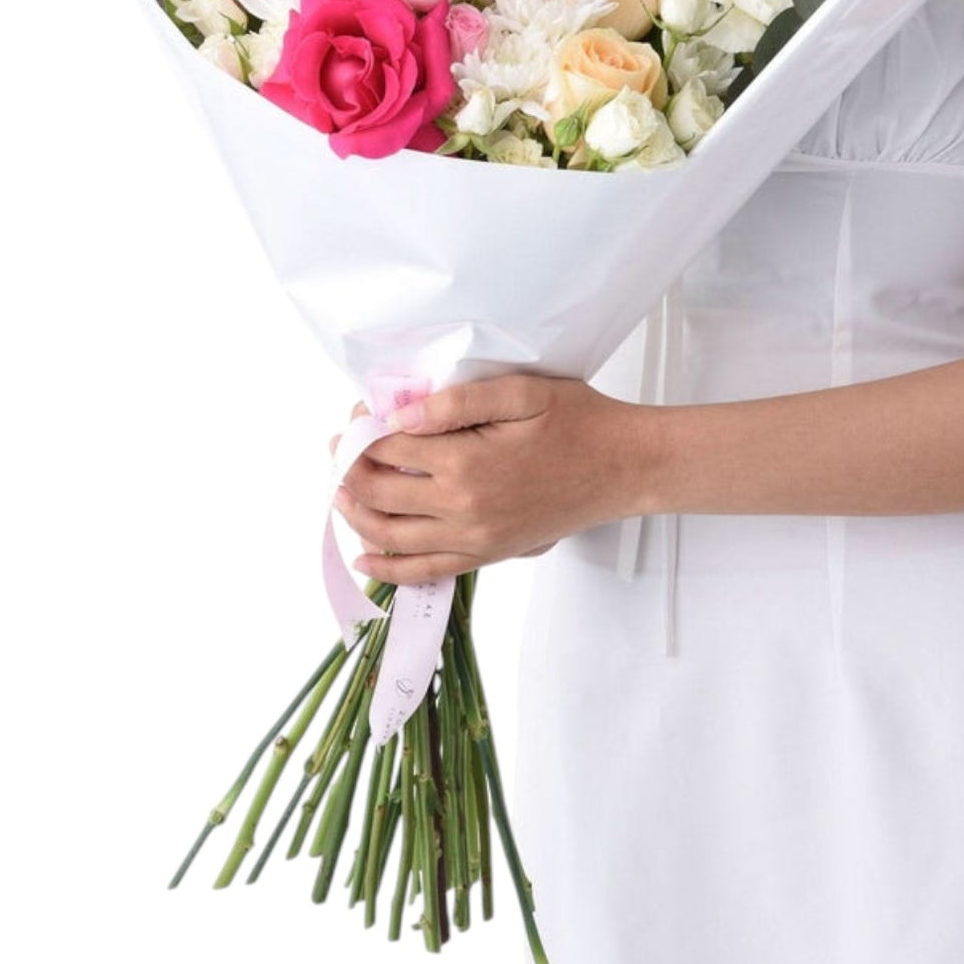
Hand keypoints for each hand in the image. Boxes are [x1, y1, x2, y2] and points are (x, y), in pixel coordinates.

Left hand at [328, 373, 652, 583]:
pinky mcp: (487, 554)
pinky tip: (366, 556)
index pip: (388, 447)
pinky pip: (425, 570)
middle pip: (379, 493)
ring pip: (391, 536)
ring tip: (342, 491)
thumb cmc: (578, 422)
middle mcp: (462, 508)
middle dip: (349, 469)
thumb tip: (400, 414)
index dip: (362, 430)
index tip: (356, 415)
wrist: (623, 467)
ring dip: (357, 514)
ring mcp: (473, 538)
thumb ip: (457, 401)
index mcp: (466, 462)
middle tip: (340, 447)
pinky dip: (389, 568)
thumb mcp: (522, 392)